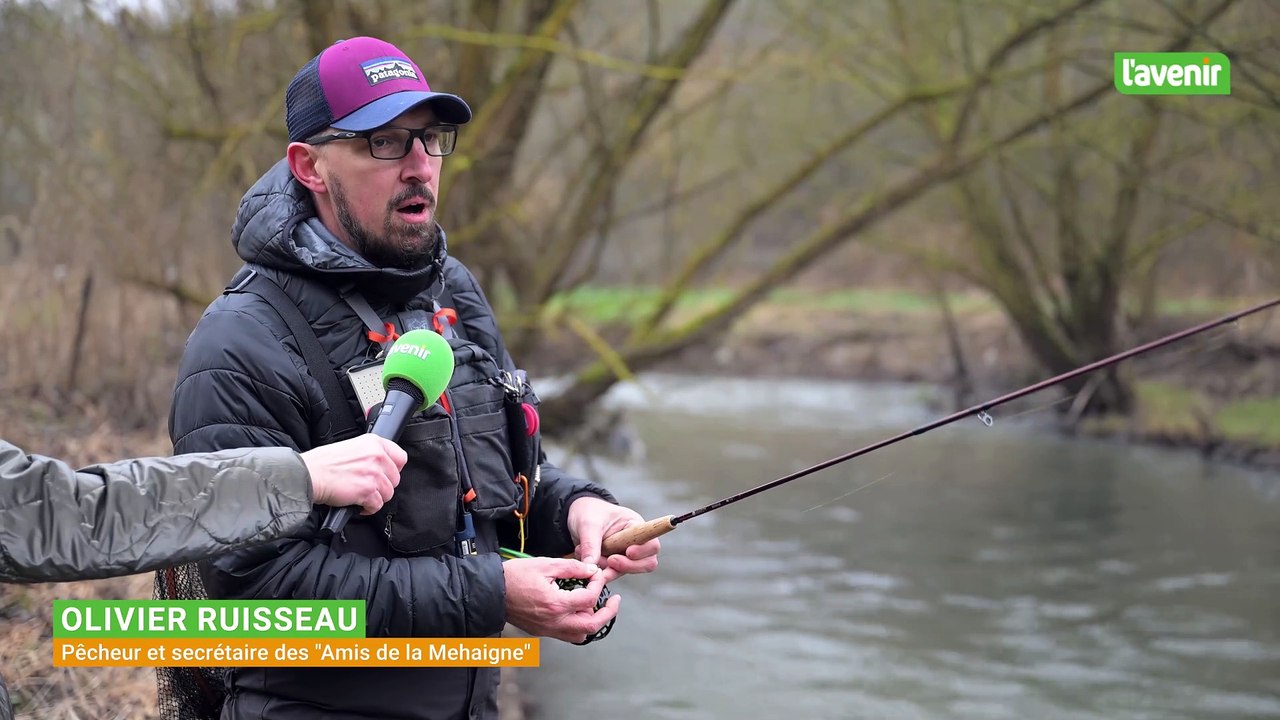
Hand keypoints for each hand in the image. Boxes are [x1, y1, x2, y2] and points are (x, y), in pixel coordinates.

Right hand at [301, 435, 406, 514]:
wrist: (309, 474)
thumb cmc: (324, 462)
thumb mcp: (352, 446)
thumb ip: (370, 453)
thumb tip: (382, 465)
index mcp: (374, 443)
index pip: (401, 457)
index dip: (394, 469)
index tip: (386, 474)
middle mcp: (377, 456)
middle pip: (395, 479)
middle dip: (383, 486)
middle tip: (367, 486)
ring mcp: (374, 474)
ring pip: (388, 493)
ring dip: (375, 498)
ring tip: (361, 495)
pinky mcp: (368, 491)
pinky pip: (377, 505)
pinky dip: (368, 508)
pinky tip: (358, 504)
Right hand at [503, 558, 619, 643]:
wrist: (490, 592)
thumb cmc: (514, 577)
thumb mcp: (545, 564)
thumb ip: (572, 568)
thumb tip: (592, 570)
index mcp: (556, 603)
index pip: (590, 598)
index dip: (598, 584)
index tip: (597, 575)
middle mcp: (554, 621)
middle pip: (592, 625)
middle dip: (608, 613)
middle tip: (614, 601)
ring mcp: (548, 629)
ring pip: (580, 635)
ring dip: (592, 622)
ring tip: (594, 606)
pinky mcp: (541, 632)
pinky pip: (566, 635)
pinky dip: (577, 625)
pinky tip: (576, 610)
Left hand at [568, 496, 659, 582]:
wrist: (577, 516)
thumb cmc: (588, 512)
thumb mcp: (588, 524)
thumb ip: (591, 545)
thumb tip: (591, 567)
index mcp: (635, 526)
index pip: (651, 543)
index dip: (644, 551)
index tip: (628, 551)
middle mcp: (635, 542)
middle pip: (647, 562)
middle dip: (628, 565)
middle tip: (610, 561)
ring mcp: (625, 555)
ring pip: (628, 571)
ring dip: (609, 569)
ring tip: (590, 557)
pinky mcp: (614, 564)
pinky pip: (612, 574)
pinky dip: (600, 572)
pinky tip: (588, 563)